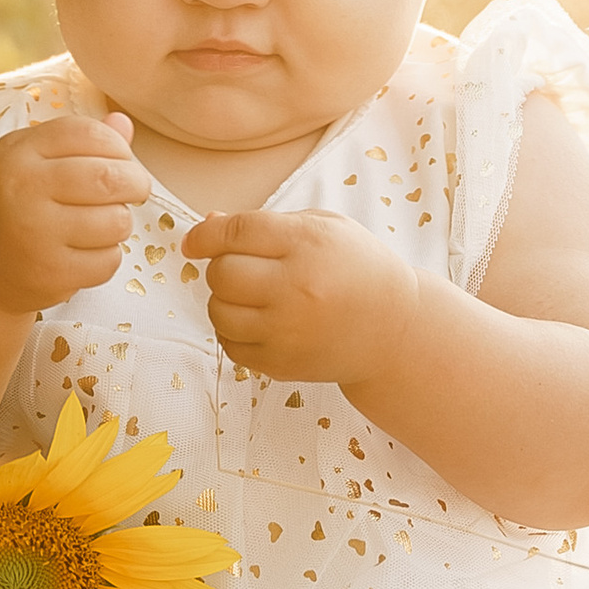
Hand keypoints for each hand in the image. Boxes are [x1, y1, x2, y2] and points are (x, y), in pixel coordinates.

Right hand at [0, 115, 148, 316]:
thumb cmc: (8, 205)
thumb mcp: (29, 160)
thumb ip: (76, 140)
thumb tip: (123, 123)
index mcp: (18, 153)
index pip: (88, 134)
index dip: (118, 146)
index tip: (122, 160)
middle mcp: (23, 189)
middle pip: (109, 176)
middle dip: (135, 183)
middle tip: (135, 190)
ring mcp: (35, 234)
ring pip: (116, 222)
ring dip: (120, 223)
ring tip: (101, 224)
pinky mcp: (49, 273)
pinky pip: (108, 260)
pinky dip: (107, 257)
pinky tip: (85, 252)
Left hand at [181, 209, 418, 388]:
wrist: (394, 328)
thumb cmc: (356, 268)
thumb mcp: (322, 227)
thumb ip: (264, 224)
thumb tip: (207, 224)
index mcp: (308, 243)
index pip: (237, 233)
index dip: (205, 235)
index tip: (194, 242)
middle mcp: (296, 288)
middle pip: (222, 274)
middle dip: (220, 267)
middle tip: (240, 269)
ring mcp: (288, 331)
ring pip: (219, 311)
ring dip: (224, 301)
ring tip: (249, 296)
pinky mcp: (282, 364)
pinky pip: (230, 345)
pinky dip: (234, 332)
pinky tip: (257, 322)